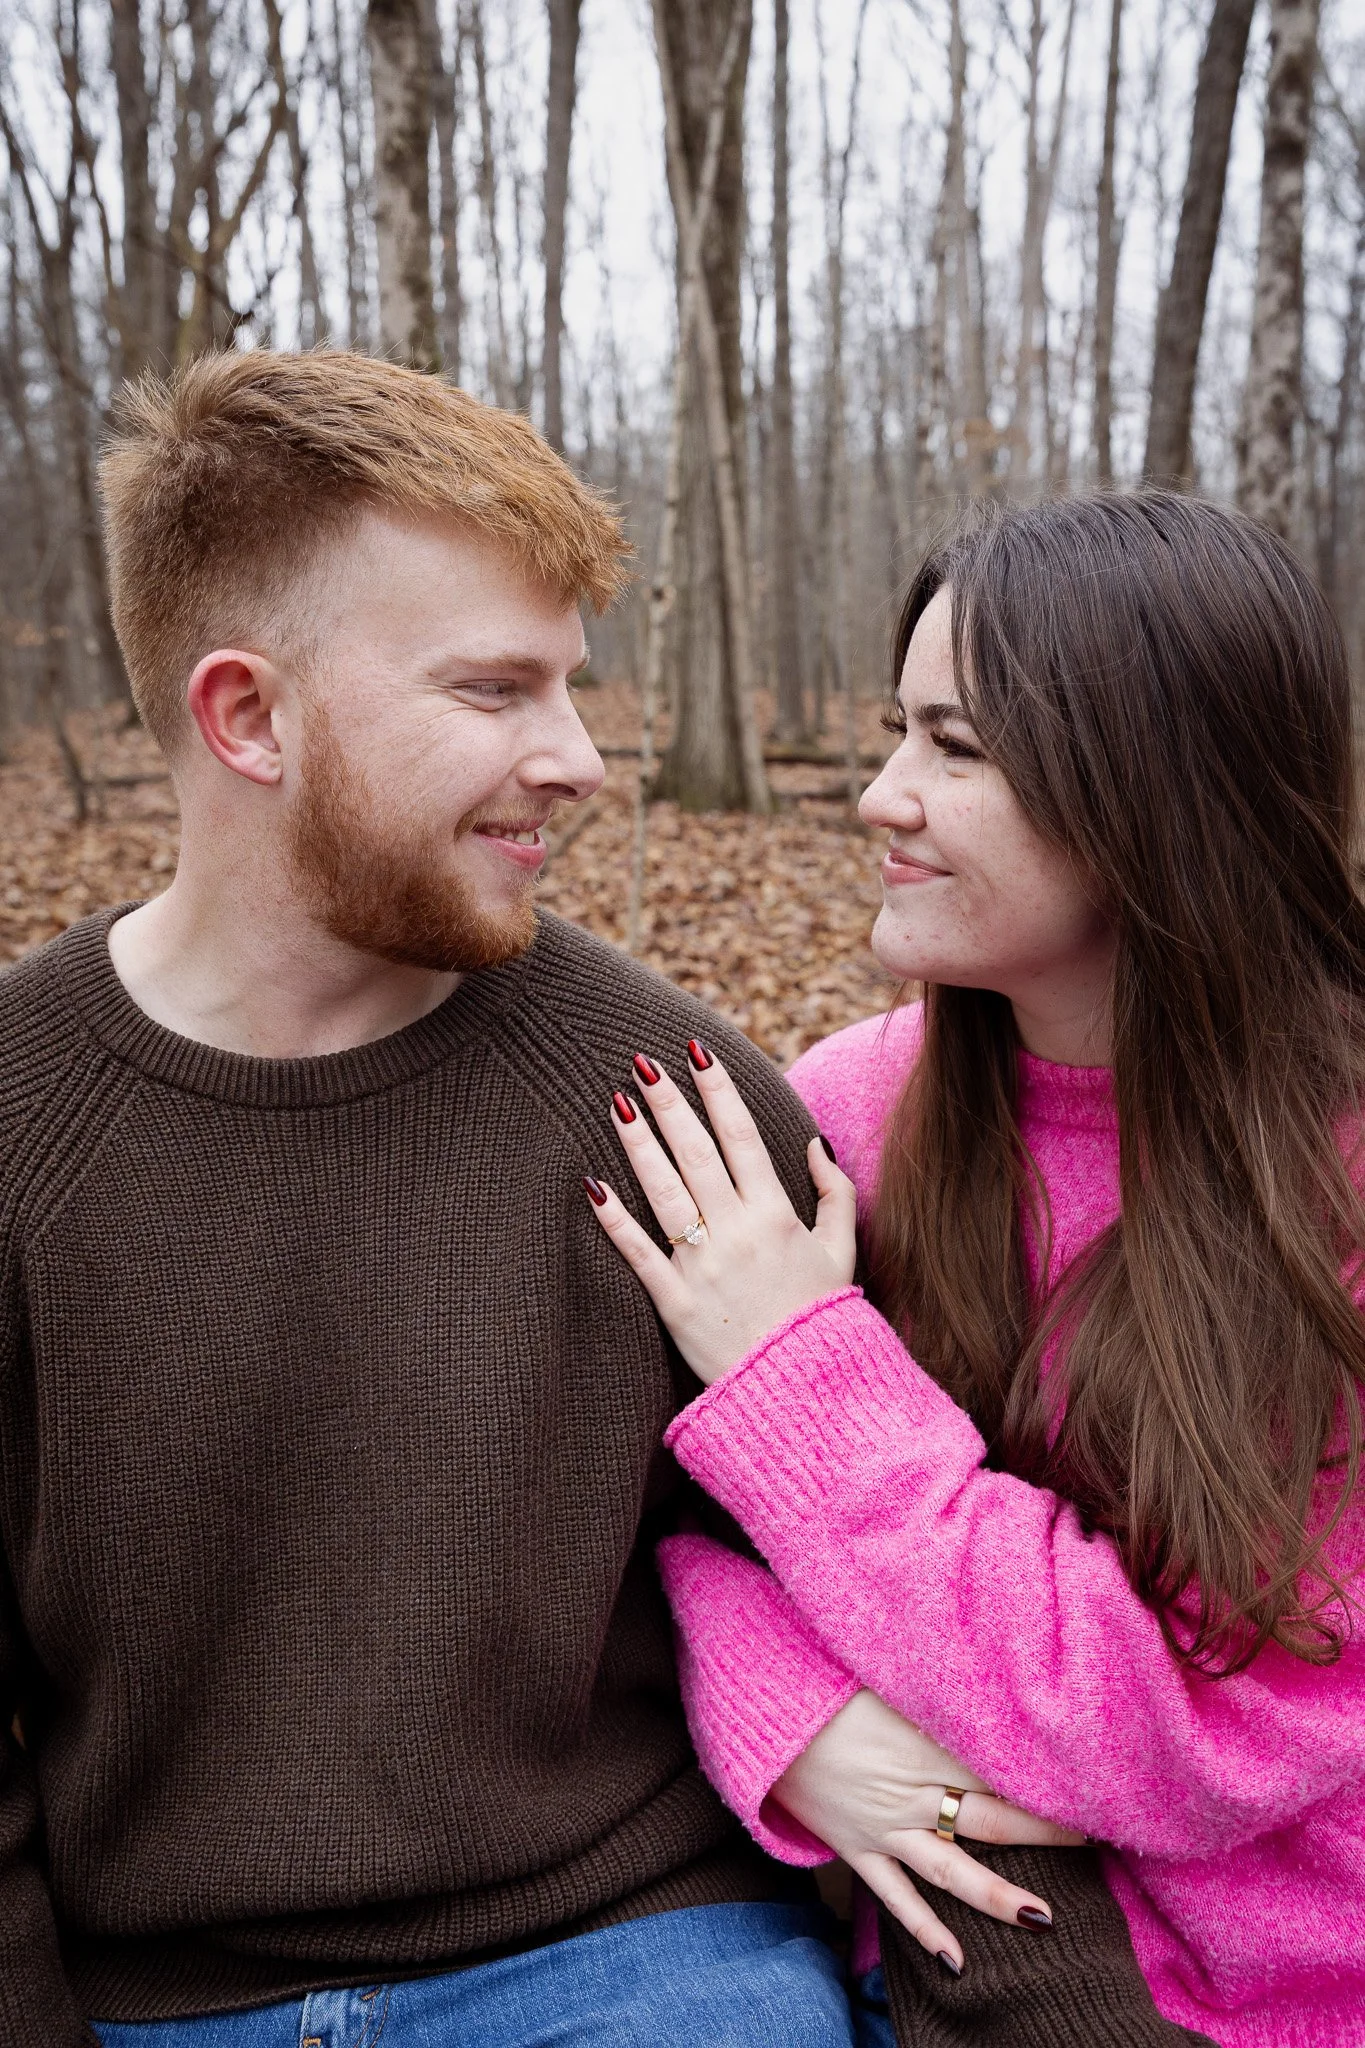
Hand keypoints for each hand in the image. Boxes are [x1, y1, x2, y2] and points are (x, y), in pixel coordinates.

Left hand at [584, 1046, 855, 1381]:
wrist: (805, 1390)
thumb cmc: (821, 1318)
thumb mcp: (841, 1252)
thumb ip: (833, 1194)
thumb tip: (814, 1143)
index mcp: (777, 1214)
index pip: (742, 1136)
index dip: (719, 1090)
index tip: (698, 1051)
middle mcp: (738, 1231)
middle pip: (697, 1153)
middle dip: (670, 1102)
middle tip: (642, 1060)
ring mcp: (704, 1266)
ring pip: (665, 1192)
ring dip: (640, 1144)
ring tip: (617, 1102)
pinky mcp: (676, 1303)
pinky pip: (640, 1254)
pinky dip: (616, 1221)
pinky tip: (593, 1186)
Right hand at [772, 1691, 1083, 1972]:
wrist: (767, 1719)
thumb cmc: (828, 1689)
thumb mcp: (886, 1681)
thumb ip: (936, 1692)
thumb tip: (985, 1678)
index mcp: (924, 1743)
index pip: (997, 1766)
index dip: (1042, 1779)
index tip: (1086, 1784)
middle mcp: (911, 1790)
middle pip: (991, 1818)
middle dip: (1044, 1833)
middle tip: (1092, 1843)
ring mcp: (885, 1826)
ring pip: (951, 1868)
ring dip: (998, 1894)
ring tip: (1043, 1918)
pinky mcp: (858, 1849)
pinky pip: (895, 1897)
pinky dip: (925, 1930)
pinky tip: (956, 1961)